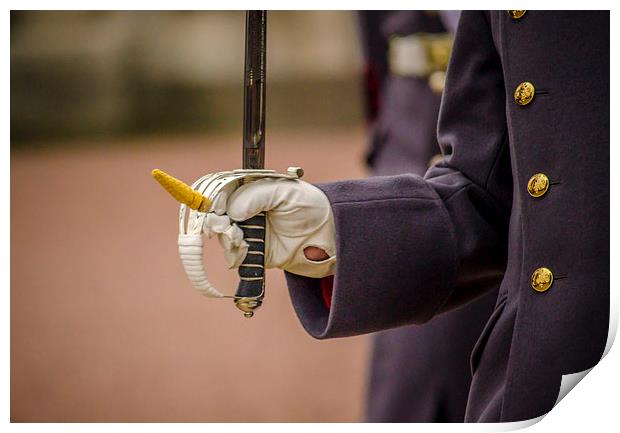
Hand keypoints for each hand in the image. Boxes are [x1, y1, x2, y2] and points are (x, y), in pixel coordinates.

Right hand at [204, 178, 335, 277]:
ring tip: (241, 241)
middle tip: (230, 229)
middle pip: (217, 217)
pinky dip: (236, 255)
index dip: (214, 202)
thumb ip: (256, 196)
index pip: (221, 193)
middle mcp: (246, 210)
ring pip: (223, 238)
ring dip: (228, 240)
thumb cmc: (310, 207)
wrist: (330, 236)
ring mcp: (250, 232)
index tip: (215, 211)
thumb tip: (231, 211)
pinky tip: (245, 251)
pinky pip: (236, 256)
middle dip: (218, 224)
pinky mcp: (255, 253)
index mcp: (251, 190)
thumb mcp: (285, 192)